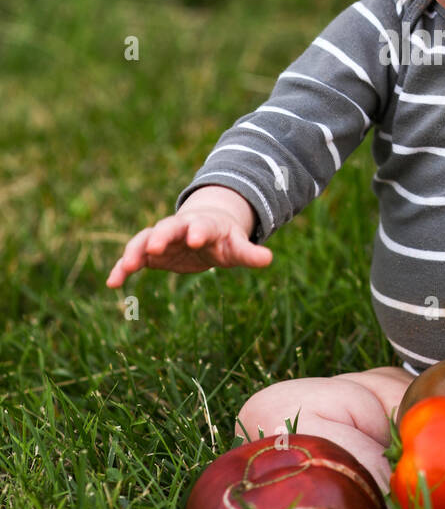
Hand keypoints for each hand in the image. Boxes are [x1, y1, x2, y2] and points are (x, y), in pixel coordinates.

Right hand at [105, 207, 272, 286]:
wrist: (204, 229)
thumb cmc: (224, 239)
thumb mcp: (237, 246)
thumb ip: (249, 253)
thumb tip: (268, 258)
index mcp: (204, 225)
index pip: (202, 225)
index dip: (199, 231)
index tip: (196, 238)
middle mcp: (179, 227)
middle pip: (168, 227)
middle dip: (161, 236)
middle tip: (154, 247)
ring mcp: (161, 237)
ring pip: (144, 240)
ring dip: (135, 252)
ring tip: (125, 268)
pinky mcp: (149, 252)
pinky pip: (133, 258)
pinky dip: (122, 269)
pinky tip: (112, 284)